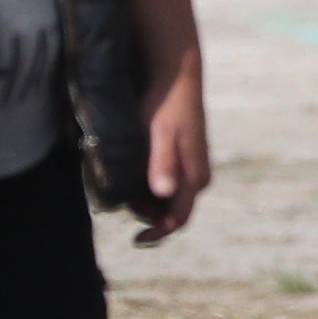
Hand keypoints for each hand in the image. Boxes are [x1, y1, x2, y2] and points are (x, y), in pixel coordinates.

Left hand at [130, 58, 212, 241]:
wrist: (175, 78)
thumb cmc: (167, 105)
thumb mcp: (160, 133)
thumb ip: (161, 162)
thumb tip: (162, 192)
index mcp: (195, 176)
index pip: (178, 218)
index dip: (159, 233)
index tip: (136, 239)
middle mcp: (196, 177)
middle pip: (171, 211)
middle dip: (146, 212)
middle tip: (121, 197)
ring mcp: (190, 169)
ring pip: (166, 199)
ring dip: (145, 198)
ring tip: (124, 180)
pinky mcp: (182, 160)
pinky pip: (164, 184)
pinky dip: (146, 185)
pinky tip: (132, 171)